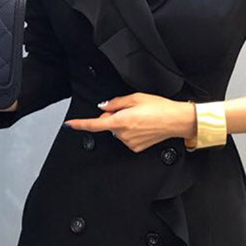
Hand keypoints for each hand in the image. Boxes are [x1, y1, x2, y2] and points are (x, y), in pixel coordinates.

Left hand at [63, 92, 196, 152]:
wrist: (176, 120)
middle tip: (128, 110)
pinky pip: (126, 138)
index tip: (69, 124)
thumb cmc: (159, 108)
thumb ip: (115, 102)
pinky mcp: (136, 148)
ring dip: (123, 124)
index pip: (94, 124)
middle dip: (112, 117)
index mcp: (120, 121)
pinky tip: (142, 126)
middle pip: (107, 125)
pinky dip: (130, 132)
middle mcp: (123, 134)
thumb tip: (104, 107)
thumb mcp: (136, 98)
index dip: (79, 124)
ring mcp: (129, 143)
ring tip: (139, 118)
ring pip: (117, 132)